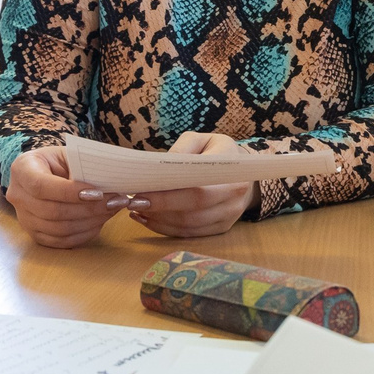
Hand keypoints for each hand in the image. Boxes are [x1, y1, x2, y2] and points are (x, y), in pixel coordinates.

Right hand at [7, 144, 141, 248]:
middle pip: (52, 211)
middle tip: (115, 202)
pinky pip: (61, 242)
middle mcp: (17, 196)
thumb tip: (110, 182)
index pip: (41, 186)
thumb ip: (84, 166)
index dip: (70, 192)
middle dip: (88, 209)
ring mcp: (24, 219)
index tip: (98, 192)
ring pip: (58, 229)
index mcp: (22, 169)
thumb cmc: (59, 161)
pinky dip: (84, 234)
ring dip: (90, 222)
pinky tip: (100, 222)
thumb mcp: (68, 154)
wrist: (44, 173)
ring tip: (112, 210)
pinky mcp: (35, 235)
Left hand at [126, 132, 256, 239]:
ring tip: (137, 210)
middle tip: (133, 203)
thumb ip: (181, 149)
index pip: (196, 189)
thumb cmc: (215, 152)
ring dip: (159, 221)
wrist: (240, 171)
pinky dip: (166, 229)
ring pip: (189, 226)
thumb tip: (160, 168)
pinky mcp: (222, 227)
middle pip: (192, 211)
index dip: (167, 196)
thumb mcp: (200, 140)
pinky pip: (190, 233)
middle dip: (159, 210)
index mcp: (231, 170)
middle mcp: (234, 195)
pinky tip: (148, 219)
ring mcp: (230, 214)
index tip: (140, 193)